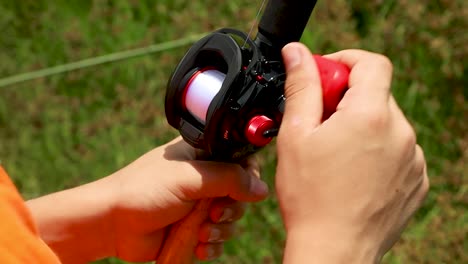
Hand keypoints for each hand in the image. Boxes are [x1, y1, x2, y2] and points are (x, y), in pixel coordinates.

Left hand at [110, 137, 267, 261]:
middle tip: (213, 214)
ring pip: (231, 219)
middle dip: (231, 209)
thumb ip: (228, 178)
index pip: (240, 160)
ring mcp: (198, 205)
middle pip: (240, 194)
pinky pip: (217, 239)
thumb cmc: (145, 190)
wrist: (112, 224)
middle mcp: (203, 179)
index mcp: (201, 156)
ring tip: (201, 234)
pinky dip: (212, 245)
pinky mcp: (193, 229)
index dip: (246, 176)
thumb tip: (261, 189)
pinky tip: (198, 247)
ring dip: (221, 230)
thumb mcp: (190, 178)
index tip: (242, 190)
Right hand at [276, 44, 428, 262]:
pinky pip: (397, 150)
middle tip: (317, 121)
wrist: (334, 249)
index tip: (324, 77)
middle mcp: (401, 133)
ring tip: (333, 154)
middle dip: (345, 98)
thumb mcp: (296, 134)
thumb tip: (297, 53)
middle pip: (376, 94)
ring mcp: (412, 159)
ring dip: (360, 126)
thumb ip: (301, 86)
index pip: (370, 63)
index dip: (344, 62)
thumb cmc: (310, 196)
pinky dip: (376, 150)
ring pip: (385, 123)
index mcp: (371, 115)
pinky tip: (352, 171)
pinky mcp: (415, 180)